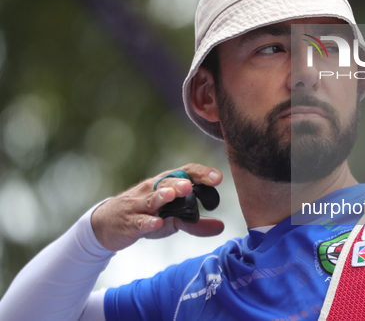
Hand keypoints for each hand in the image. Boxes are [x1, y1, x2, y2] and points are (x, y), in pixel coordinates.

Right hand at [91, 164, 224, 251]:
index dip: (202, 173)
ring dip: (163, 196)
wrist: (107, 224)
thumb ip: (196, 223)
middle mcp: (153, 189)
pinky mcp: (130, 222)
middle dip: (180, 182)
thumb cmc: (146, 216)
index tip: (218, 178)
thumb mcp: (172, 219)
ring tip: (174, 195)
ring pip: (152, 198)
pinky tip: (157, 223)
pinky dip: (149, 222)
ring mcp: (140, 205)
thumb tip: (221, 227)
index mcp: (167, 184)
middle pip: (168, 182)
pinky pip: (140, 221)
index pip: (186, 172)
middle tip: (190, 185)